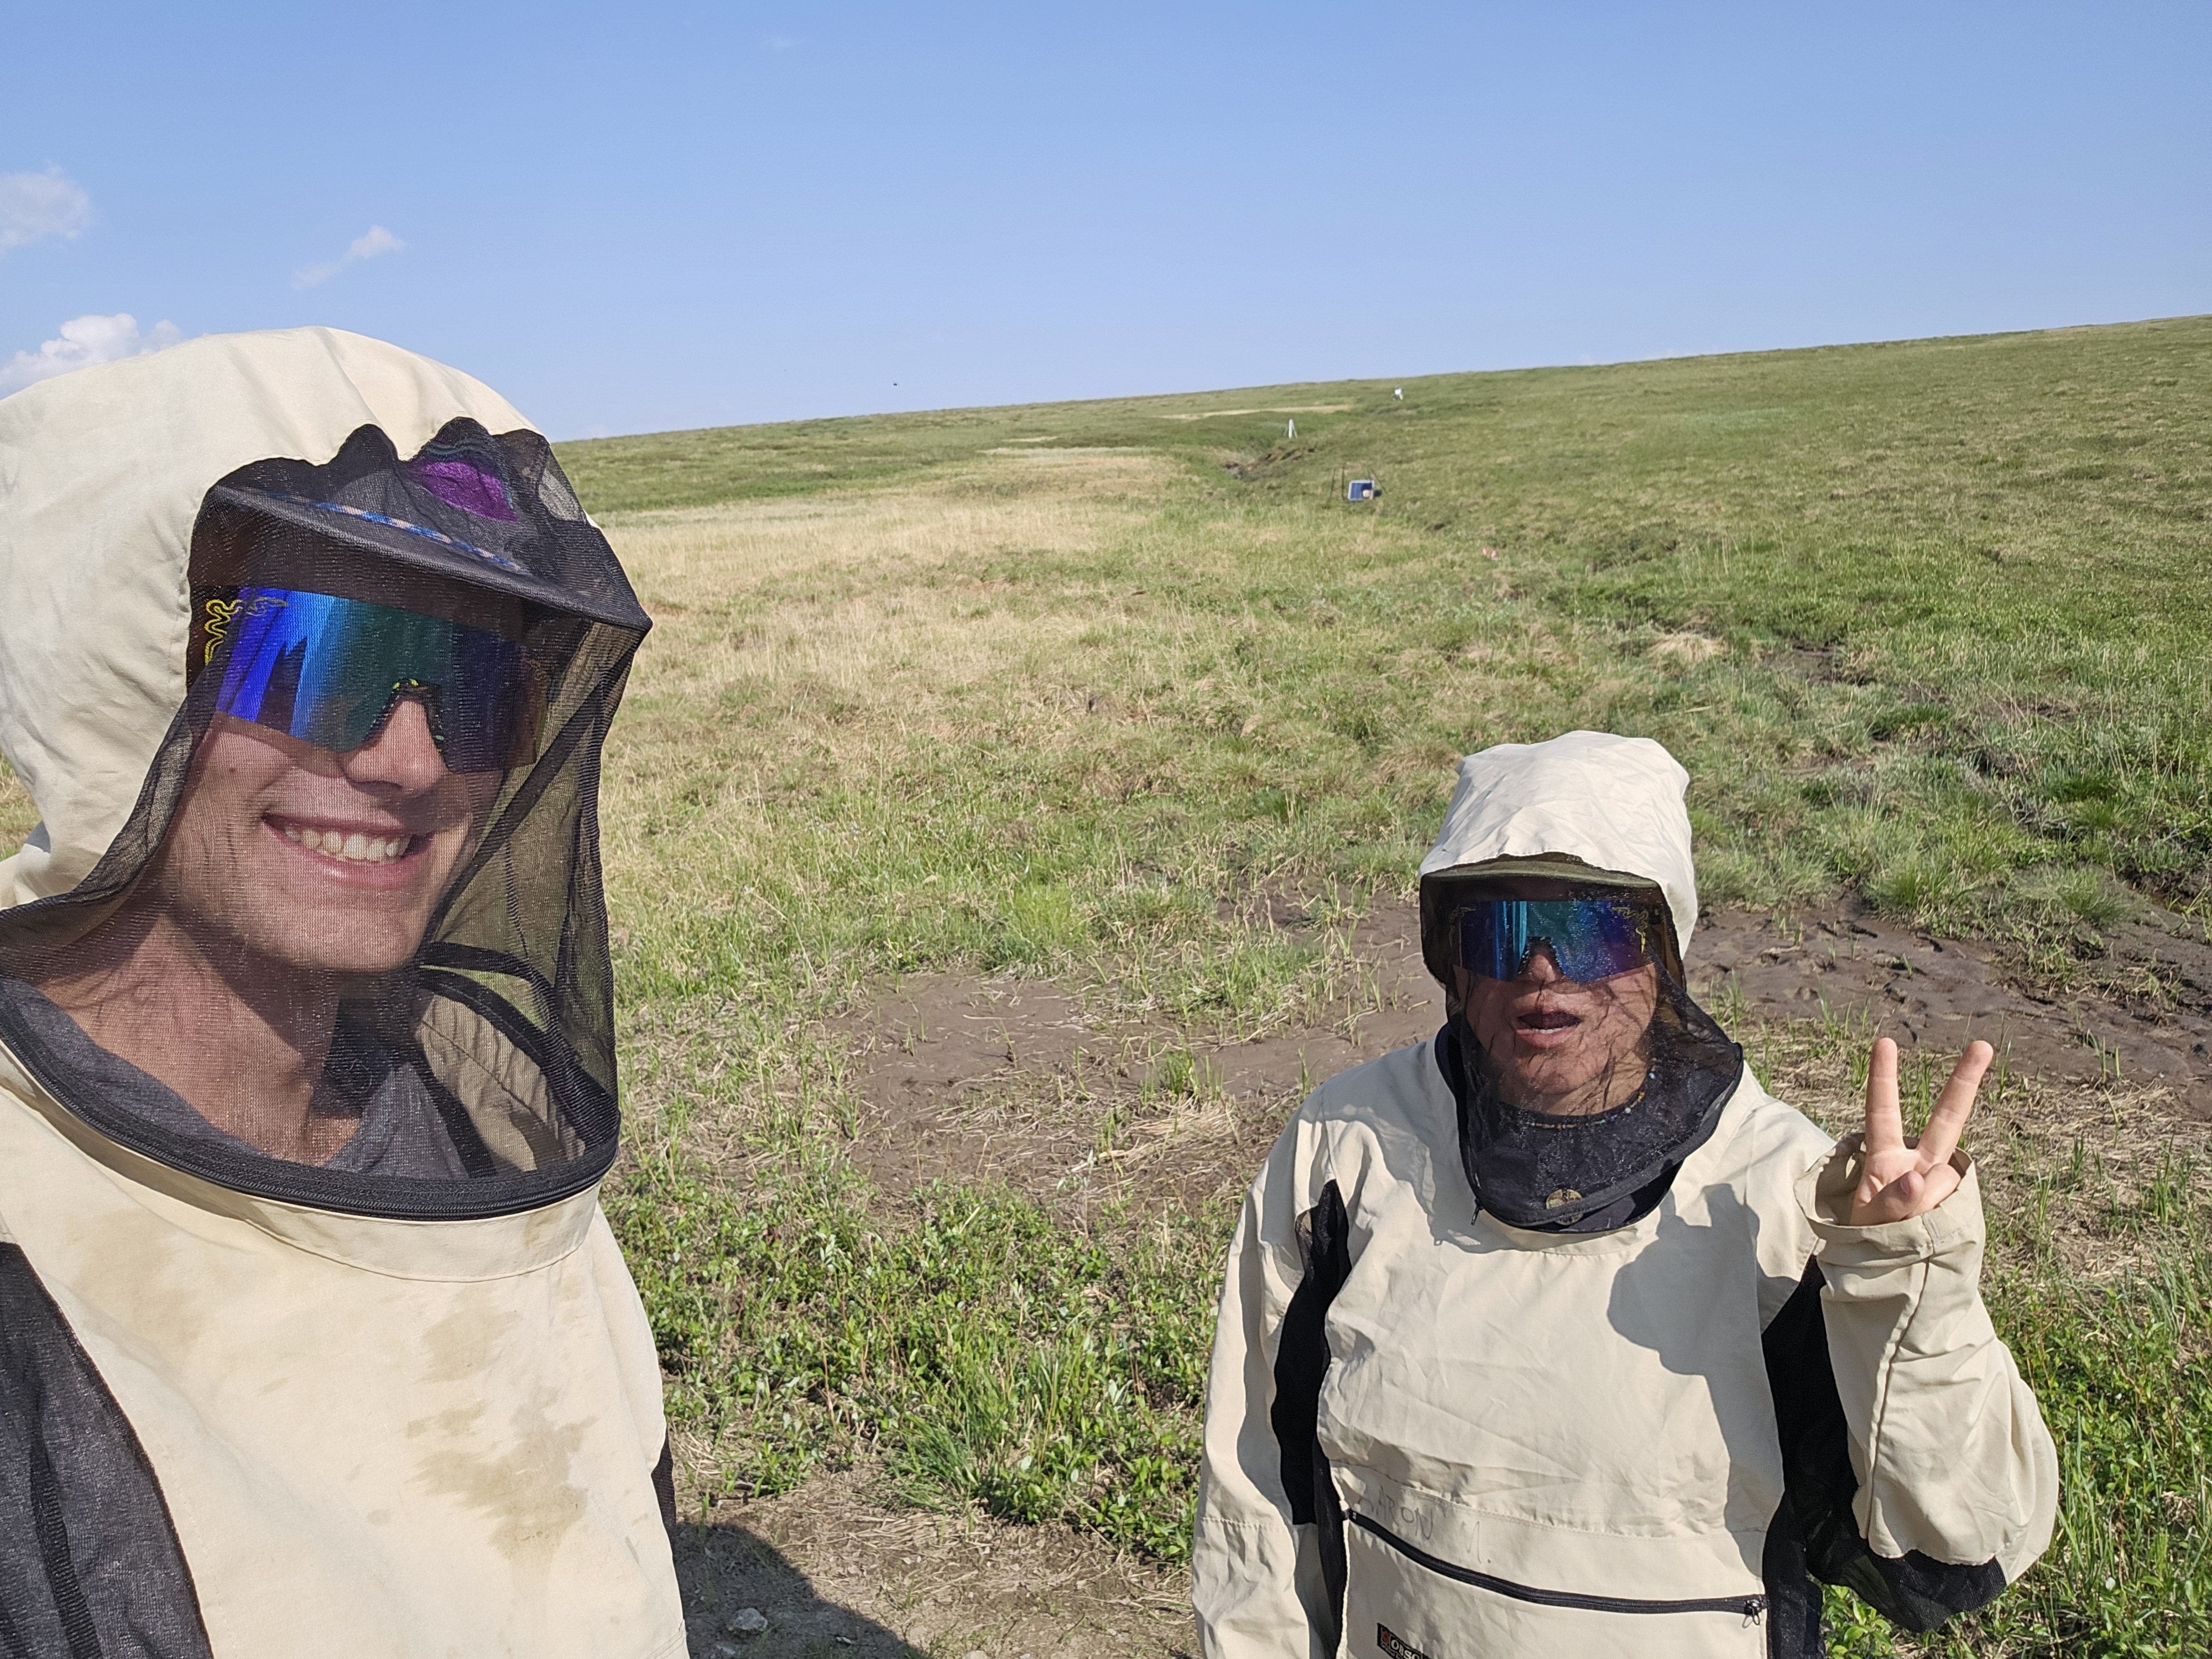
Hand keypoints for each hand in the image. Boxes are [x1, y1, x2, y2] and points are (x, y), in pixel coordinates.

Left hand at [1852, 1037, 1991, 1224]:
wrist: (1894, 1272)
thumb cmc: (1871, 1237)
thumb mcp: (1866, 1221)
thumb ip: (1889, 1202)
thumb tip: (1920, 1182)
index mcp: (1884, 1157)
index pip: (1882, 1112)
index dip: (1883, 1078)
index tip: (1885, 1042)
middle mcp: (1917, 1162)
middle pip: (1946, 1118)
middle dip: (1964, 1082)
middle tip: (1982, 1045)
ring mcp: (1940, 1183)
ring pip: (1945, 1178)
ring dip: (1923, 1202)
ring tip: (1905, 1222)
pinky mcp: (1957, 1205)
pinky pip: (1950, 1204)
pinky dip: (1934, 1216)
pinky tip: (1927, 1225)